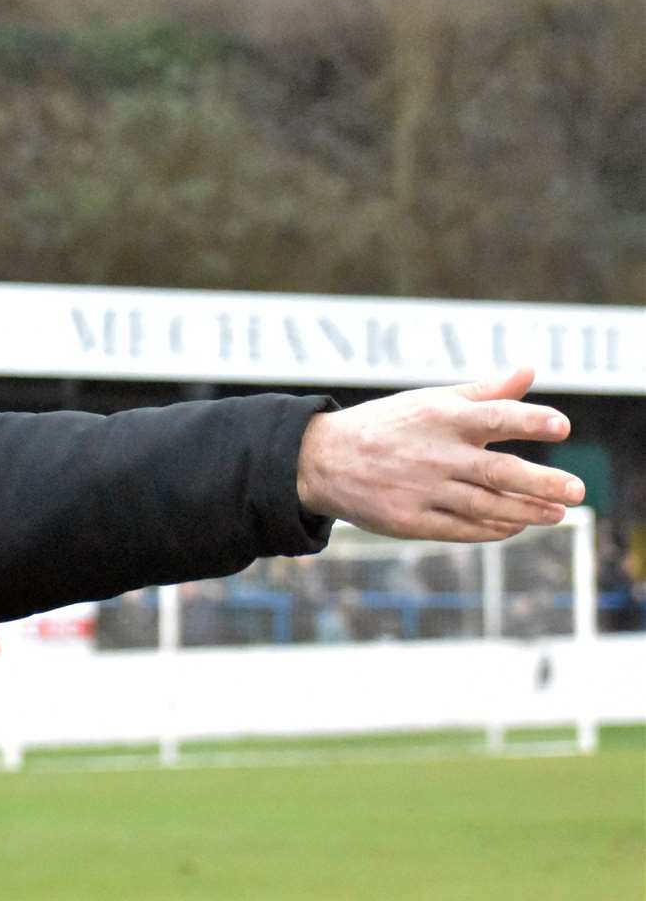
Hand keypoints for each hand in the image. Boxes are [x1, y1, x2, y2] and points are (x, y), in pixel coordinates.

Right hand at [296, 368, 584, 541]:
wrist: (322, 460)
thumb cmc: (385, 426)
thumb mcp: (428, 401)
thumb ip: (483, 391)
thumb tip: (530, 371)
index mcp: (440, 418)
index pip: (495, 416)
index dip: (530, 420)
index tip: (561, 426)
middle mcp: (434, 455)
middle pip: (499, 471)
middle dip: (543, 481)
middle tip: (577, 490)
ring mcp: (422, 490)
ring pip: (487, 506)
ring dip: (527, 511)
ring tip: (558, 513)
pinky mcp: (410, 521)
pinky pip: (462, 529)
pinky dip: (493, 529)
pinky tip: (515, 525)